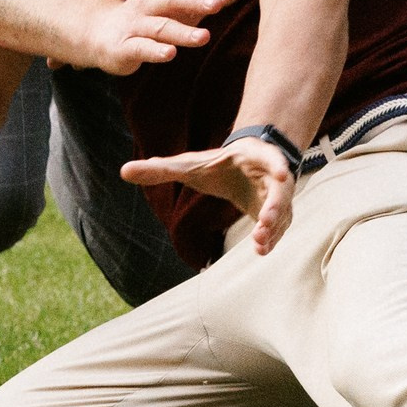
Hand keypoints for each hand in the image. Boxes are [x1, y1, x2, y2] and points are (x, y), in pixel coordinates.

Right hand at [82, 0, 249, 74]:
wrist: (100, 33)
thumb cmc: (151, 18)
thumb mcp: (182, 5)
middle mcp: (148, 4)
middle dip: (195, 0)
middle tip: (218, 5)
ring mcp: (134, 25)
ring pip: (159, 26)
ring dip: (181, 31)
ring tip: (204, 37)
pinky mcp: (123, 47)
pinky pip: (139, 48)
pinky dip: (154, 51)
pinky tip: (169, 54)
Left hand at [122, 135, 297, 252]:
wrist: (245, 168)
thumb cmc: (218, 164)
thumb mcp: (190, 164)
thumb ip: (161, 169)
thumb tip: (123, 172)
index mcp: (254, 156)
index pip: (271, 158)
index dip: (277, 165)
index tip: (282, 174)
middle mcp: (273, 175)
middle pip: (281, 191)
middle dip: (275, 207)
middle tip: (265, 224)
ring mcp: (278, 196)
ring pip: (282, 213)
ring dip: (274, 229)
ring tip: (260, 246)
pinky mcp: (277, 215)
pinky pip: (278, 227)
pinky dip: (272, 238)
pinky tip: (261, 250)